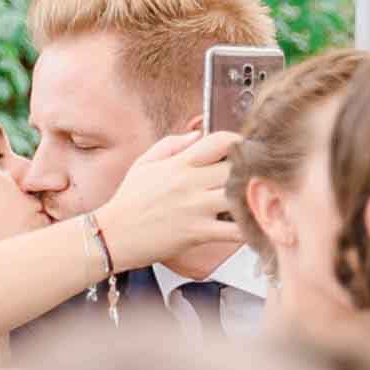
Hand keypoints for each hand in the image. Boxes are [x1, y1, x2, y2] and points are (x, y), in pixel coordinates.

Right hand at [92, 130, 242, 270]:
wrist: (113, 235)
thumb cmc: (128, 202)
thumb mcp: (144, 164)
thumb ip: (172, 145)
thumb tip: (197, 135)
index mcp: (180, 163)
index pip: (221, 141)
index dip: (240, 141)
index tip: (245, 148)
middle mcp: (190, 183)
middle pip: (237, 167)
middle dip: (251, 170)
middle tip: (256, 177)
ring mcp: (195, 208)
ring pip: (240, 196)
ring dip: (252, 198)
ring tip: (255, 201)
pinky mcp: (197, 232)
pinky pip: (233, 230)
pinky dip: (247, 229)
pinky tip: (249, 227)